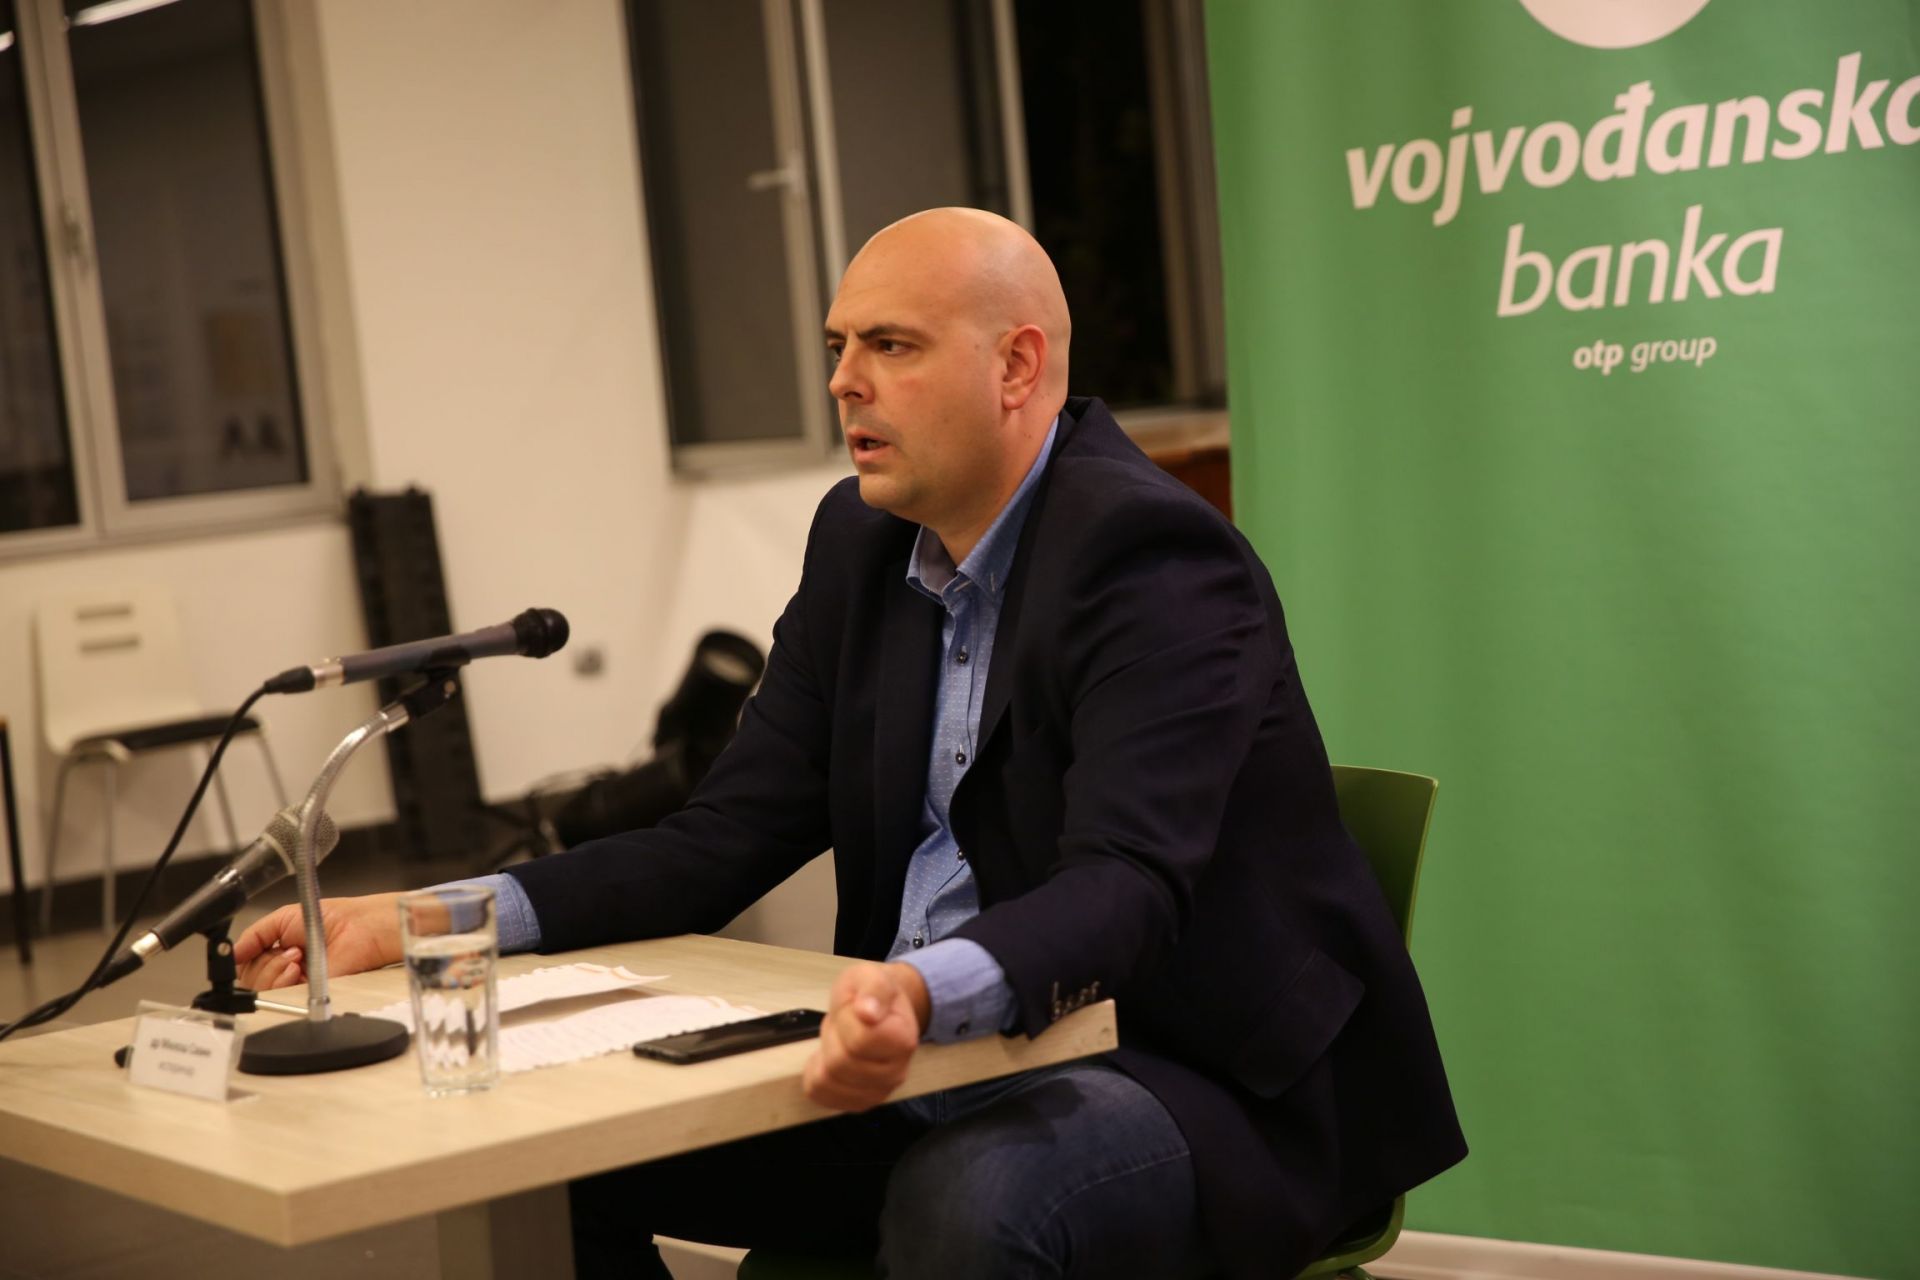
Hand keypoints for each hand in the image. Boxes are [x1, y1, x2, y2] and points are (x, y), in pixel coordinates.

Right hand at [233, 893, 406, 989]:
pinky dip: (282, 981)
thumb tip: (233, 951)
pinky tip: (297, 967)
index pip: (246, 965)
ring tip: (296, 955)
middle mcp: (285, 970)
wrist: (360, 928)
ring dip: (273, 970)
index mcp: (278, 951)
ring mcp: (296, 984)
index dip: (243, 960)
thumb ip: (255, 935)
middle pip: (249, 980)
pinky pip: (279, 997)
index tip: (248, 952)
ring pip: (260, 990)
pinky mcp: (306, 995)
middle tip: (287, 951)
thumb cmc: (334, 918)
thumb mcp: (283, 918)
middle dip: (262, 964)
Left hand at [801, 962, 928, 1111]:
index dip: (847, 1020)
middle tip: (844, 1023)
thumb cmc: (871, 993)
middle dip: (833, 1038)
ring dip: (824, 1056)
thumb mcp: (871, 976)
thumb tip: (868, 1012)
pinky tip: (830, 1058)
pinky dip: (816, 1073)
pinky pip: (820, 1094)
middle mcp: (896, 1073)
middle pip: (840, 1063)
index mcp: (902, 1040)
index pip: (860, 1041)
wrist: (879, 1009)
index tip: (855, 1008)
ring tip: (840, 1040)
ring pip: (827, 1081)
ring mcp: (877, 1092)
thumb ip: (873, 989)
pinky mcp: (858, 1103)